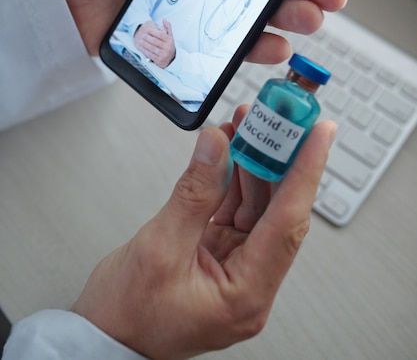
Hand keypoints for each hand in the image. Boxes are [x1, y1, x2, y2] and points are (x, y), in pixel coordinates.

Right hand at [71, 107, 336, 359]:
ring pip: (259, 206)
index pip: (287, 221)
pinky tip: (232, 152)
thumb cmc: (129, 314)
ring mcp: (237, 268)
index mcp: (246, 293)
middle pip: (278, 210)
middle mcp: (249, 282)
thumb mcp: (159, 248)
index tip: (319, 133)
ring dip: (255, 163)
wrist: (106, 337)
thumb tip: (218, 146)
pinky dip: (236, 178)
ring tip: (250, 126)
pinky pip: (238, 209)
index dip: (306, 170)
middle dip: (279, 158)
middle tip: (278, 117)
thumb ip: (194, 193)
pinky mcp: (222, 256)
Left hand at [134, 19, 174, 66]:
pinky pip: (150, 54)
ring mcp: (163, 55)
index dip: (154, 32)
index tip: (148, 30)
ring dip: (145, 44)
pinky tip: (142, 48)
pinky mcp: (159, 60)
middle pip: (155, 41)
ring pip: (152, 48)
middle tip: (142, 35)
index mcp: (170, 41)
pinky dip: (145, 51)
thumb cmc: (169, 45)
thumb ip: (167, 27)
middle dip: (147, 38)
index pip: (161, 35)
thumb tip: (164, 19)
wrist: (172, 59)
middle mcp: (168, 48)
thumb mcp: (170, 36)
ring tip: (140, 41)